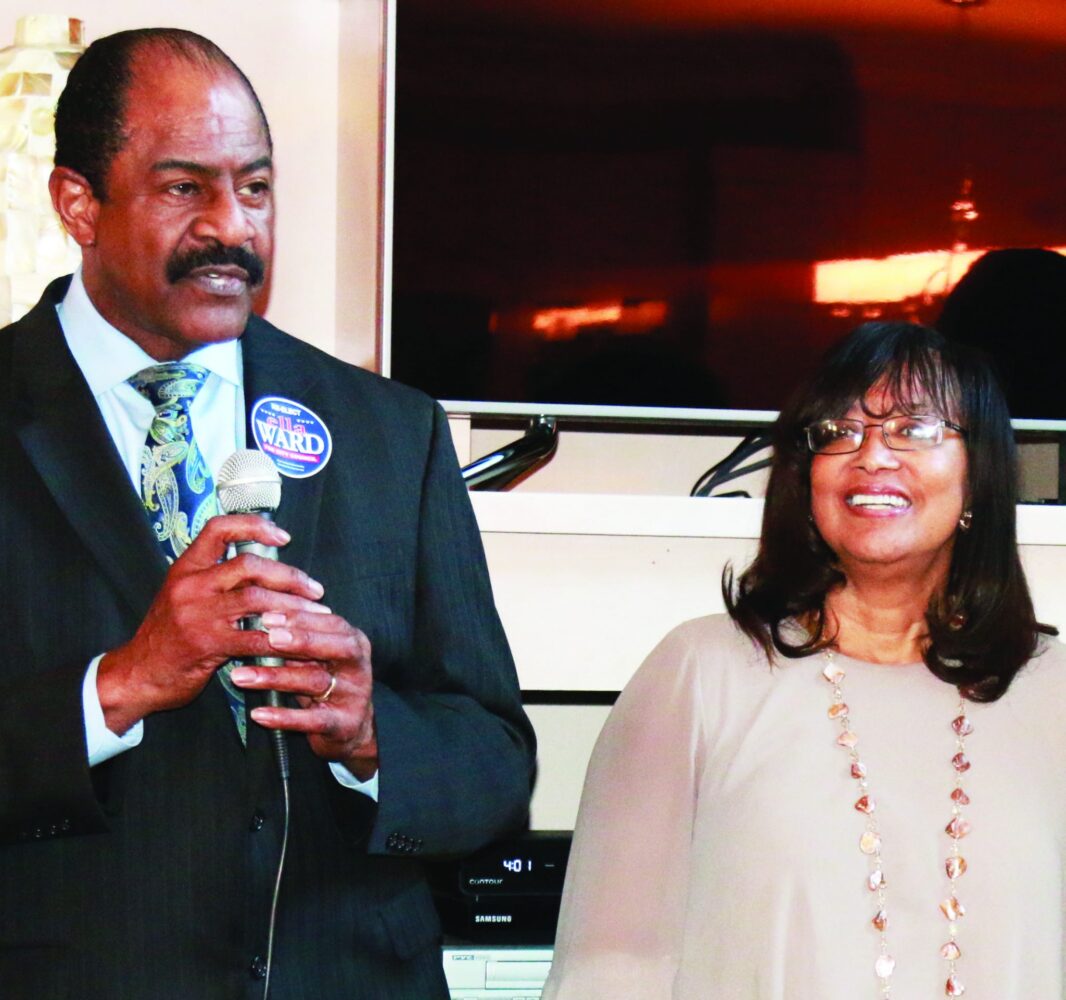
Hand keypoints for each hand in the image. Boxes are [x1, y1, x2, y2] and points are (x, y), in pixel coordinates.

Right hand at [97, 515, 328, 735]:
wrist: (137, 675)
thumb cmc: (167, 636)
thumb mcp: (183, 597)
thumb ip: (216, 581)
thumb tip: (265, 570)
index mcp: (185, 568)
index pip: (219, 529)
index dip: (255, 526)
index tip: (283, 537)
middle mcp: (190, 585)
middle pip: (249, 564)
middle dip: (289, 576)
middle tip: (314, 589)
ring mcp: (197, 614)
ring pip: (257, 599)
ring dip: (293, 607)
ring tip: (316, 614)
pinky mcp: (206, 644)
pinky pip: (254, 638)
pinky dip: (281, 640)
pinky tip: (297, 644)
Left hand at [228, 611, 377, 779]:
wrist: (351, 728)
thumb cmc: (328, 684)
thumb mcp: (318, 659)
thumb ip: (299, 642)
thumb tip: (261, 624)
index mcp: (355, 643)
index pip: (332, 623)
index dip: (302, 618)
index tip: (268, 616)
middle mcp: (358, 667)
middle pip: (337, 647)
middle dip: (302, 640)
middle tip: (269, 637)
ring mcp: (354, 696)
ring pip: (316, 682)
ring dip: (277, 677)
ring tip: (242, 676)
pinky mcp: (343, 725)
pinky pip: (312, 720)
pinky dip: (283, 717)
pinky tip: (259, 714)